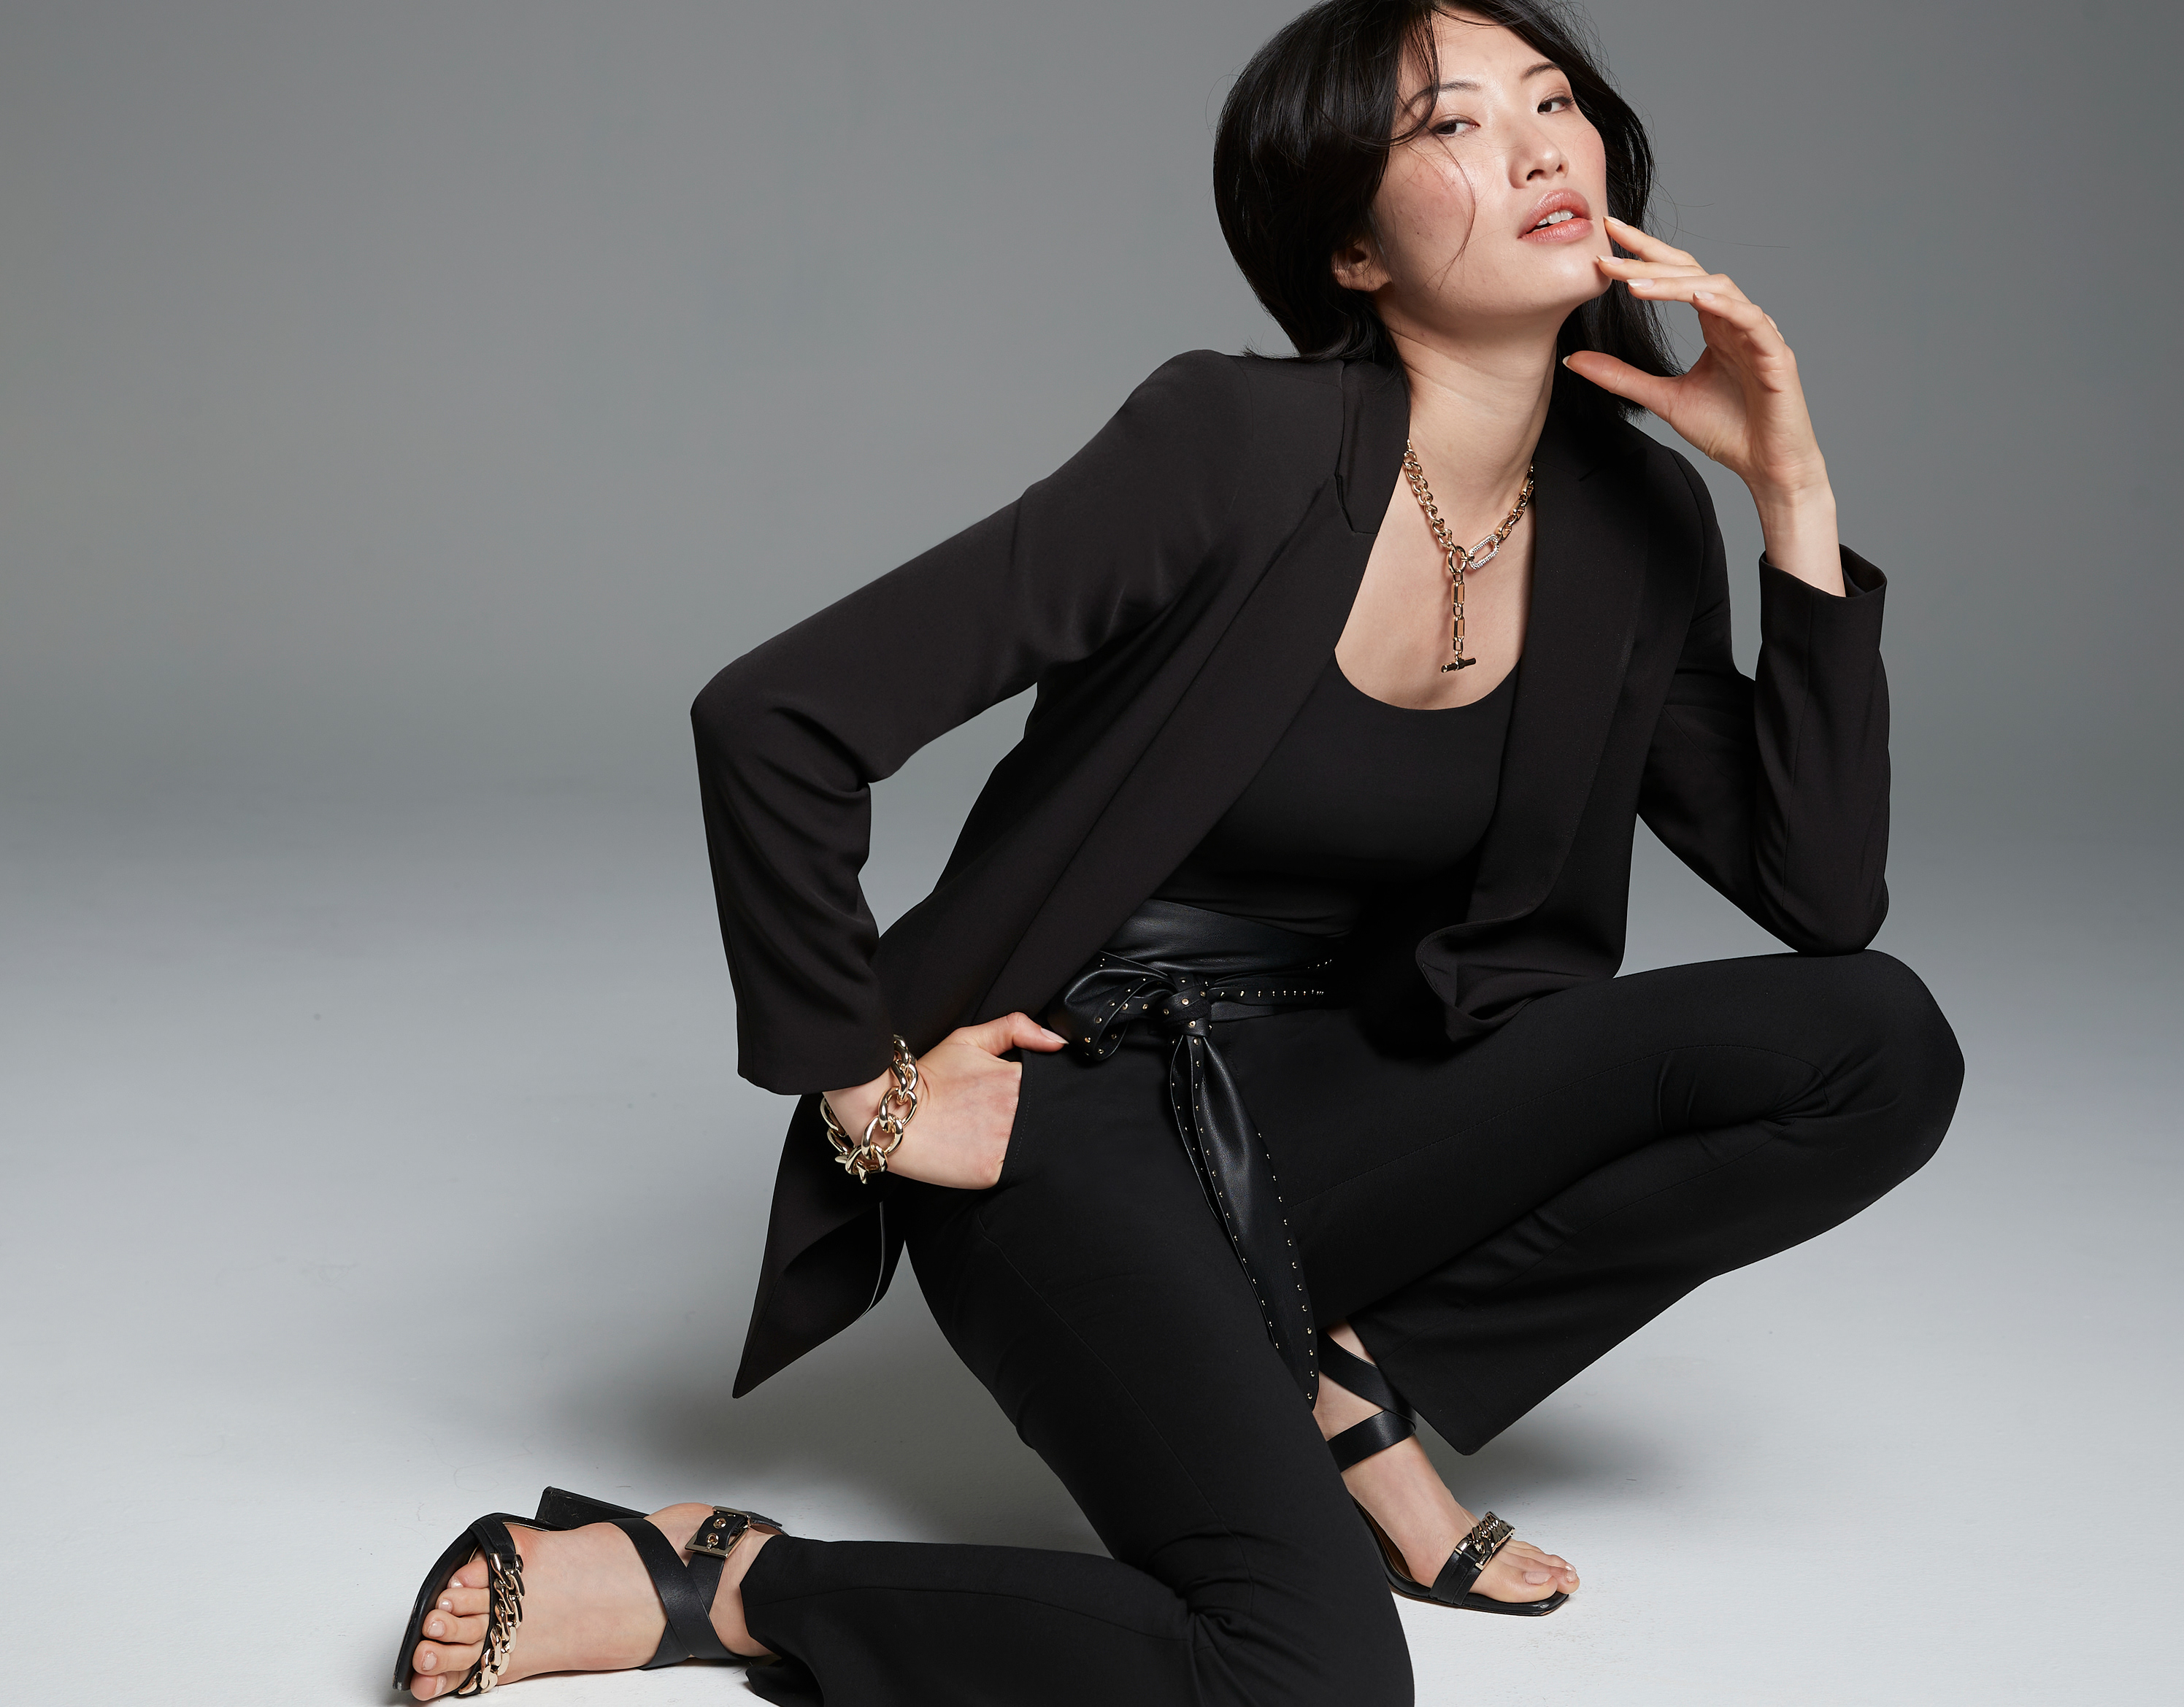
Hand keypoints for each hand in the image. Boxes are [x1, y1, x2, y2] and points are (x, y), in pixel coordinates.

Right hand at [822, 1012, 1066, 1190]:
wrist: (892, 1116)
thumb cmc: (930, 1079)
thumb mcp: (969, 1040)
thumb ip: (1015, 1029)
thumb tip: (1057, 1041)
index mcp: (1016, 1077)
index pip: (1056, 1084)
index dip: (1051, 1091)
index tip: (1033, 1097)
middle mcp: (1017, 1109)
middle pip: (1054, 1116)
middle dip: (1046, 1117)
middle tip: (1020, 1119)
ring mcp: (1008, 1141)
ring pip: (1042, 1145)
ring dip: (1036, 1143)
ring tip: (1008, 1138)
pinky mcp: (994, 1170)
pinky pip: (1021, 1171)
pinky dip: (1019, 1167)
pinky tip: (1000, 1157)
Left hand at [1564, 217, 1842, 593]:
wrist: (1767, 467)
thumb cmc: (1727, 430)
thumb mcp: (1662, 398)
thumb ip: (1620, 376)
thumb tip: (1572, 359)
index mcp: (1714, 324)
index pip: (1677, 276)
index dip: (1645, 253)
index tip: (1608, 236)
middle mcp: (1736, 319)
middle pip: (1692, 272)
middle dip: (1650, 259)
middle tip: (1609, 250)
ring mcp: (1758, 333)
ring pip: (1718, 289)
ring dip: (1676, 283)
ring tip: (1636, 283)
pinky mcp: (1776, 354)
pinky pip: (1751, 319)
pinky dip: (1725, 306)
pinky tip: (1696, 298)